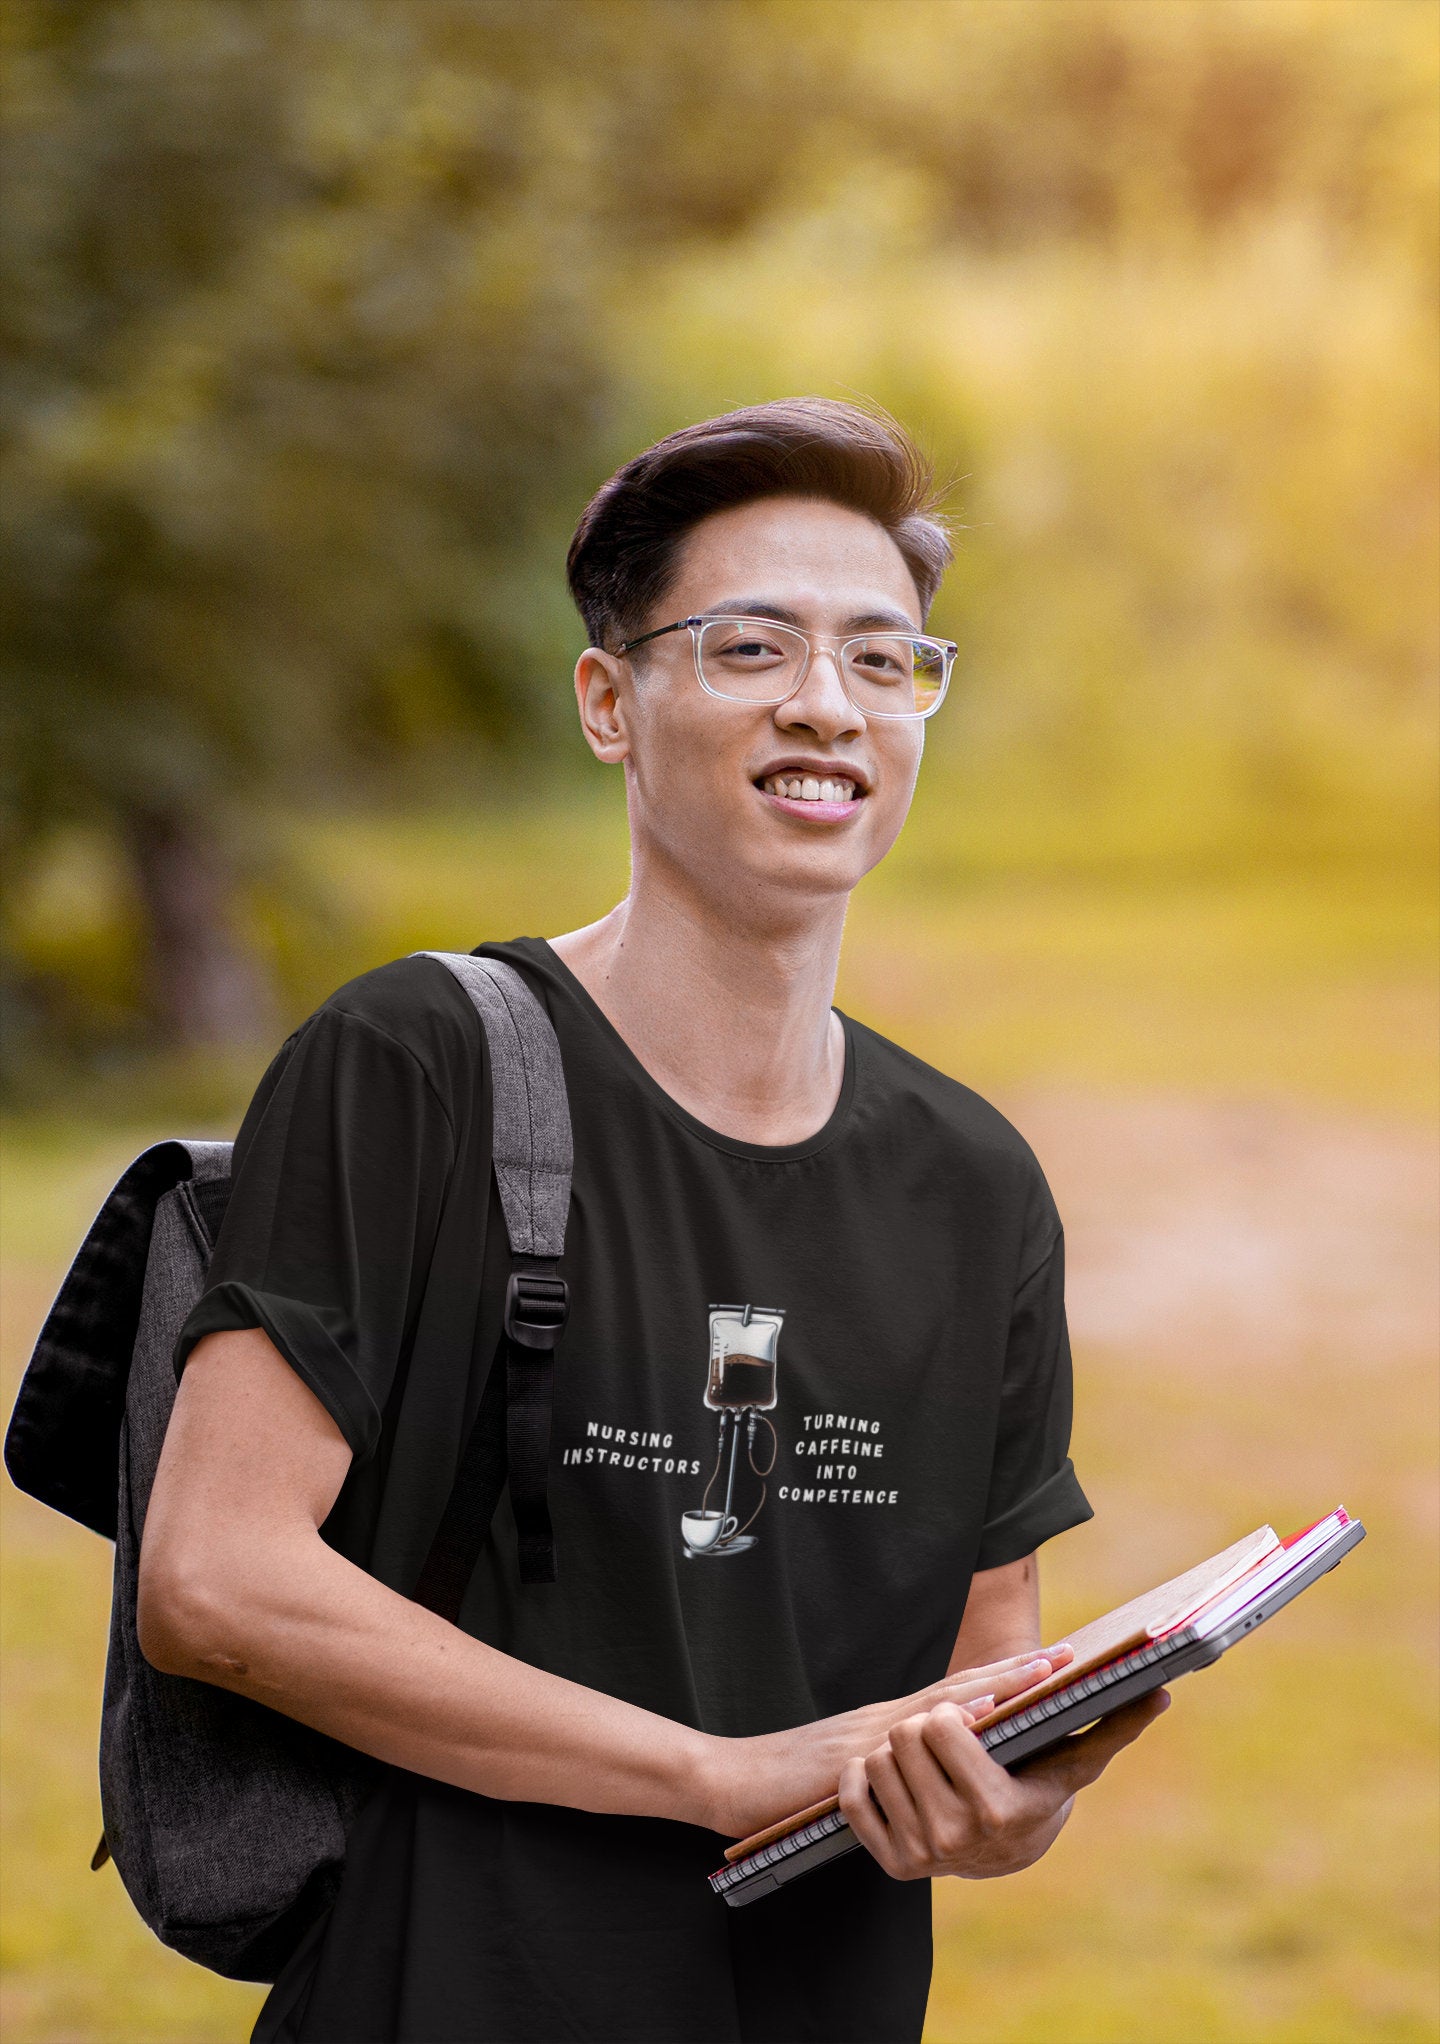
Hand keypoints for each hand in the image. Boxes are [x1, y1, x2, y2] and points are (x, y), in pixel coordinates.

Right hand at [706, 1647, 1074, 1838]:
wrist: (727, 1778)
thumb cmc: (782, 1783)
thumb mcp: (844, 1773)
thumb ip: (883, 1769)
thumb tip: (921, 1780)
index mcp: (886, 1725)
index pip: (955, 1697)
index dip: (1002, 1682)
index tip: (1049, 1668)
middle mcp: (885, 1719)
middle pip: (961, 1687)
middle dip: (1015, 1674)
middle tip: (1067, 1656)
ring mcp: (871, 1732)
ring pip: (945, 1700)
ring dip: (997, 1685)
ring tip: (1044, 1671)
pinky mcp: (855, 1752)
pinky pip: (913, 1732)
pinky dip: (952, 1718)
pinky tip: (983, 1712)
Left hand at [837, 1688, 1170, 1881]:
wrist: (1009, 1850)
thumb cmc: (1042, 1786)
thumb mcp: (1073, 1758)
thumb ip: (1111, 1724)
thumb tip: (1160, 1694)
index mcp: (998, 1810)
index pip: (943, 1727)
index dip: (953, 1712)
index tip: (970, 1716)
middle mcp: (955, 1841)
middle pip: (905, 1737)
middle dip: (925, 1724)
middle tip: (948, 1736)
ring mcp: (922, 1858)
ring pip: (877, 1763)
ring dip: (897, 1751)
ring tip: (930, 1762)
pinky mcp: (892, 1866)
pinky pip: (853, 1798)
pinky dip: (863, 1779)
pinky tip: (895, 1777)